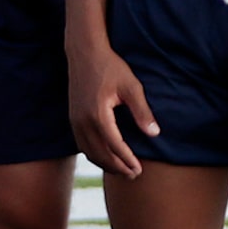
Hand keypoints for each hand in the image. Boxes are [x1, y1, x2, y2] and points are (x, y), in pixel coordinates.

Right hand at [67, 42, 157, 178]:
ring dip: (105, 164)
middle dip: (117, 167)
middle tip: (134, 175)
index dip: (127, 160)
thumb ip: (142, 111)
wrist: (84, 53)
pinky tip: (105, 157)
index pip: (114, 146)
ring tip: (121, 170)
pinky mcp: (73, 118)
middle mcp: (83, 121)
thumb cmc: (110, 67)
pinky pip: (82, 144)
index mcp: (97, 114)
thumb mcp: (131, 87)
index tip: (139, 170)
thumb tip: (154, 134)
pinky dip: (94, 155)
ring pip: (89, 151)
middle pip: (100, 153)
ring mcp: (75, 120)